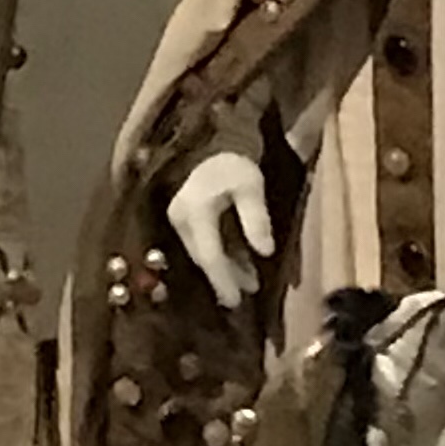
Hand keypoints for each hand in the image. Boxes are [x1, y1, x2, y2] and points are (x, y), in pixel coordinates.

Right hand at [168, 145, 274, 311]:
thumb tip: (265, 252)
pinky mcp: (183, 219)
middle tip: (249, 293)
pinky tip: (239, 264)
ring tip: (249, 282)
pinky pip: (202, 244)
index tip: (235, 301)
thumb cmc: (234, 164)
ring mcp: (179, 219)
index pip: (209, 254)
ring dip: (225, 269)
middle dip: (226, 278)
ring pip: (202, 253)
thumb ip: (256, 218)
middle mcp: (182, 219)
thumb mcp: (252, 187)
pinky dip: (220, 256)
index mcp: (196, 212)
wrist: (213, 144)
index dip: (223, 280)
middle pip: (203, 258)